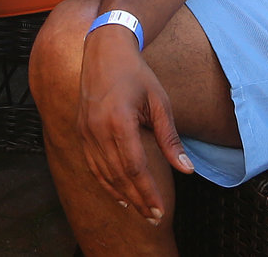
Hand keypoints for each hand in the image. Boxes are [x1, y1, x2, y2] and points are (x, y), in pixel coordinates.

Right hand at [77, 25, 188, 225]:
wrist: (104, 50)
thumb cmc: (136, 74)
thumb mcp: (160, 102)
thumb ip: (170, 139)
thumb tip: (187, 169)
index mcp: (119, 121)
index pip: (134, 168)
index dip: (147, 193)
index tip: (159, 210)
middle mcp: (98, 129)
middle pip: (118, 175)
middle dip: (137, 199)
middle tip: (153, 217)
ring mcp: (86, 130)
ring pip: (103, 173)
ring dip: (121, 194)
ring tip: (139, 210)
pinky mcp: (80, 129)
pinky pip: (92, 164)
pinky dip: (105, 182)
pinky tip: (118, 193)